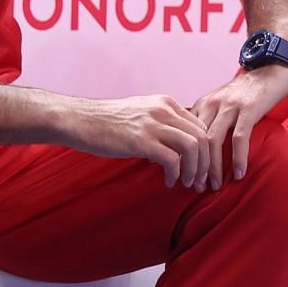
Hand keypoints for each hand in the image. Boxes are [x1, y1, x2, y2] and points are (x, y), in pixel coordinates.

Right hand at [62, 94, 214, 188]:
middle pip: (202, 137)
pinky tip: (169, 182)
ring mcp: (153, 124)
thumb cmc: (108, 122)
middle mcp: (164, 110)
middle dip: (206, 163)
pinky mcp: (141, 141)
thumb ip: (162, 123)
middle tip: (201, 182)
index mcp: (166, 103)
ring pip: (193, 147)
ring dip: (195, 170)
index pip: (201, 126)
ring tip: (188, 183)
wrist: (80, 120)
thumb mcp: (141, 113)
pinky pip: (172, 160)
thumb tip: (179, 146)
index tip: (203, 168)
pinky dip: (175, 174)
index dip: (207, 150)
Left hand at [192, 65, 287, 188]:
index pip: (184, 134)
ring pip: (212, 140)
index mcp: (201, 105)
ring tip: (215, 186)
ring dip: (212, 167)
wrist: (270, 70)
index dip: (181, 157)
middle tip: (196, 187)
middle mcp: (211, 104)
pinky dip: (238, 158)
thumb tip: (197, 150)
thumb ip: (209, 121)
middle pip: (195, 140)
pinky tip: (239, 174)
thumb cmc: (246, 93)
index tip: (182, 176)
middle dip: (194, 167)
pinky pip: (239, 138)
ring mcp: (229, 106)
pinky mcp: (248, 109)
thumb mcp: (221, 104)